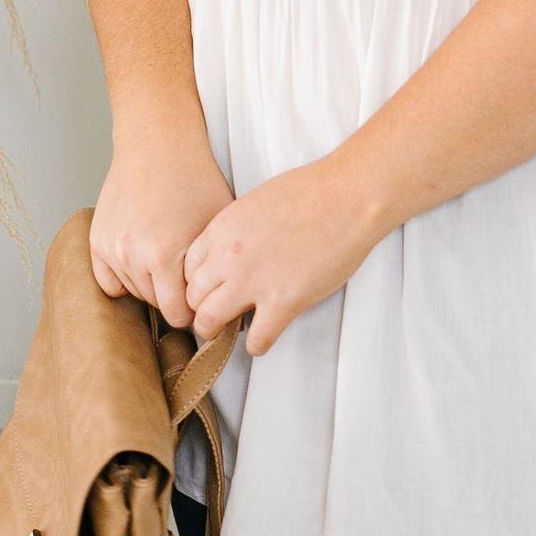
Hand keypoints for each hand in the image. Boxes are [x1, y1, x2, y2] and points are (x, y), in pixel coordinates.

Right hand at [89, 140, 234, 323]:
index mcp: (163, 255)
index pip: (178, 314)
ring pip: (135, 293)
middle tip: (191, 278)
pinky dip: (126, 280)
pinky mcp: (97, 241)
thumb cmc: (194, 179)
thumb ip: (215, 269)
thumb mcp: (216, 226)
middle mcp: (131, 255)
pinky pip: (109, 282)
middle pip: (157, 305)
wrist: (158, 144)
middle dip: (176, 298)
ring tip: (171, 262)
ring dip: (153, 287)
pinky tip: (144, 264)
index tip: (205, 304)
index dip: (196, 311)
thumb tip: (225, 304)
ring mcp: (111, 248)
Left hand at [182, 157, 384, 355]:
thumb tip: (233, 251)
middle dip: (202, 308)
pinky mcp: (284, 302)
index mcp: (222, 229)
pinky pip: (257, 339)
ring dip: (217, 330)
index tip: (209, 289)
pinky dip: (257, 345)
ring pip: (210, 321)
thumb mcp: (254, 203)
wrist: (347, 197)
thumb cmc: (311, 191)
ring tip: (229, 330)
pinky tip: (262, 338)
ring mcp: (254, 282)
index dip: (197, 282)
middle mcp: (229, 257)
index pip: (187, 268)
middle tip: (216, 313)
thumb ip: (235, 230)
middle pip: (193, 297)